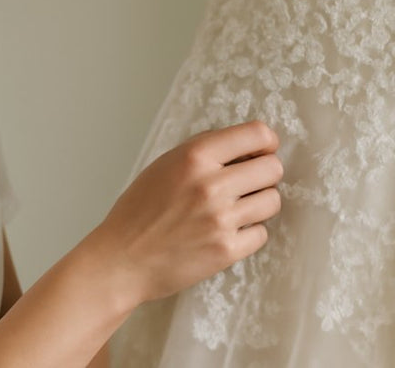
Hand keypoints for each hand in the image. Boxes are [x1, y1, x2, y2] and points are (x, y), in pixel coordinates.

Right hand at [88, 120, 282, 306]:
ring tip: (235, 209)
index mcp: (195, 156)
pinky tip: (226, 232)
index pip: (256, 134)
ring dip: (258, 203)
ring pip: (272, 200)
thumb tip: (246, 145)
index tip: (264, 149)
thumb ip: (204, 150)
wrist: (121, 260)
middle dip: (264, 174)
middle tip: (247, 183)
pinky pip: (261, 233)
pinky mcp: (226, 251)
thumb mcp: (165, 164)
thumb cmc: (139, 210)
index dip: (266, 141)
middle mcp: (211, 185)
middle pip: (273, 168)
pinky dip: (248, 233)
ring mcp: (221, 219)